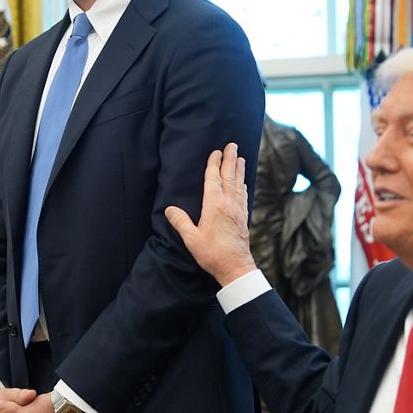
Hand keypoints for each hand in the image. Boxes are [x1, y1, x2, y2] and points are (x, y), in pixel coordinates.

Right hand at [165, 142, 256, 286]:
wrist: (236, 267)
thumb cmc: (213, 254)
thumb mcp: (191, 239)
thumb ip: (180, 222)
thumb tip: (169, 209)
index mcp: (214, 205)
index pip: (213, 179)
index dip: (214, 163)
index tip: (216, 151)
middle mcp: (228, 204)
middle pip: (229, 176)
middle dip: (230, 159)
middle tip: (233, 145)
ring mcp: (238, 210)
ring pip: (238, 184)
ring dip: (239, 169)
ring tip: (241, 158)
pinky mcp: (243, 217)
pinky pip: (243, 195)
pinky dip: (243, 185)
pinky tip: (243, 183)